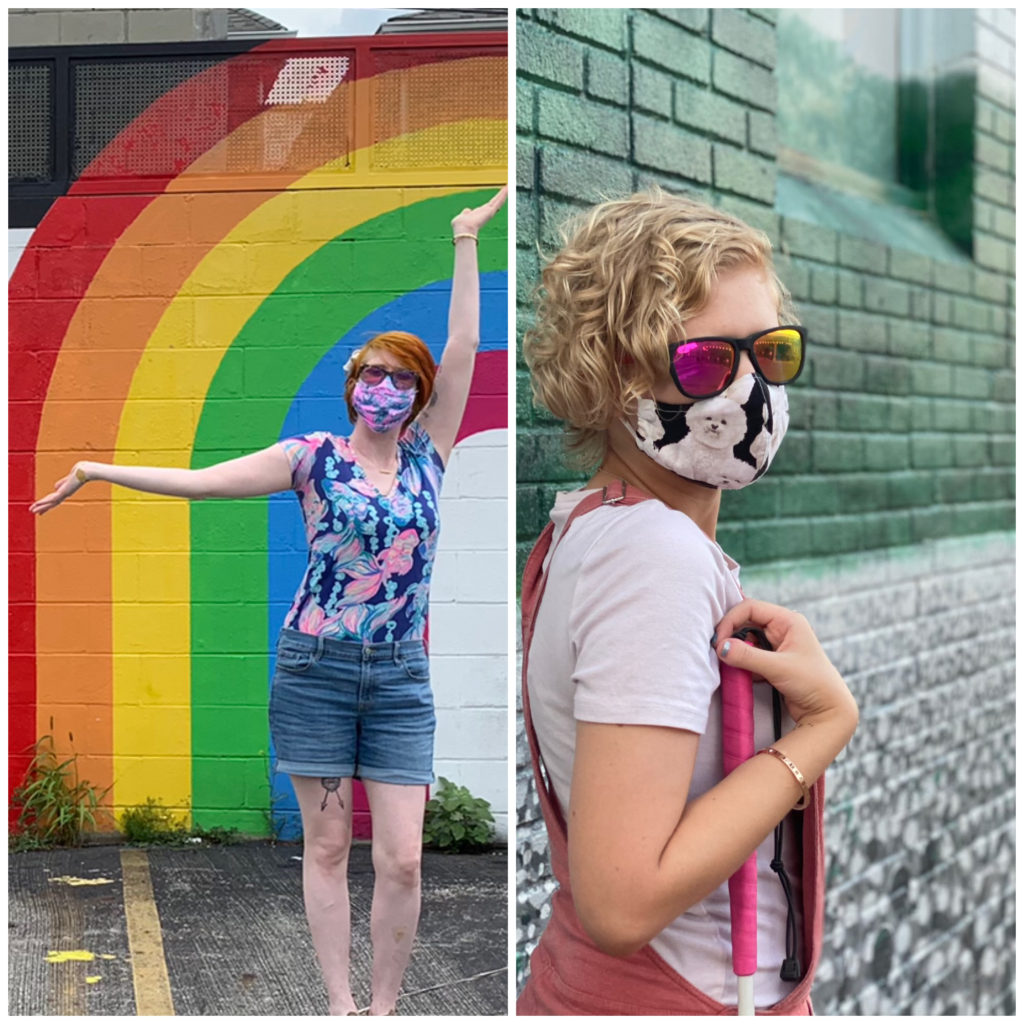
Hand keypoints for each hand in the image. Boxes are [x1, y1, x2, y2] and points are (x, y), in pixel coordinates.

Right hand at [29, 461, 94, 514]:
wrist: (87, 471)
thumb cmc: (81, 471)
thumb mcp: (69, 478)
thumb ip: (62, 483)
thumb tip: (55, 487)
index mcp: (66, 491)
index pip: (55, 499)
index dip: (48, 503)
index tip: (42, 509)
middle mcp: (65, 494)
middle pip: (52, 503)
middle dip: (43, 507)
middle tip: (34, 512)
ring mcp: (65, 493)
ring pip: (50, 502)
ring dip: (41, 506)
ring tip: (32, 511)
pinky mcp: (64, 492)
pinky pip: (52, 498)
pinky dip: (44, 502)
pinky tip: (37, 505)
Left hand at [451, 185, 507, 237]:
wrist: (463, 230)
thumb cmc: (461, 226)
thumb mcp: (463, 216)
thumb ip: (466, 213)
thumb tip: (467, 210)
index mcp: (479, 214)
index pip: (488, 206)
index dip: (493, 201)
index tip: (498, 197)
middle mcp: (485, 213)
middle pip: (495, 202)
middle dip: (501, 195)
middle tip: (508, 188)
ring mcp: (489, 212)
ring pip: (498, 200)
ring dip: (504, 193)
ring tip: (510, 186)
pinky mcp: (491, 211)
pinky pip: (499, 201)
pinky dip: (503, 194)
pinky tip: (508, 187)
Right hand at [714, 598, 857, 733]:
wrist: (829, 712)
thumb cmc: (813, 684)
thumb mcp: (779, 668)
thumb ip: (747, 656)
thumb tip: (720, 647)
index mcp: (788, 621)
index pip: (750, 608)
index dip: (731, 620)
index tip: (719, 640)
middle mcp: (782, 628)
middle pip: (746, 621)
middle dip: (730, 634)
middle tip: (718, 650)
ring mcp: (777, 645)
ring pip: (746, 638)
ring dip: (735, 648)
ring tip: (726, 660)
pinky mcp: (772, 661)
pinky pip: (749, 654)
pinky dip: (741, 660)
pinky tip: (737, 670)